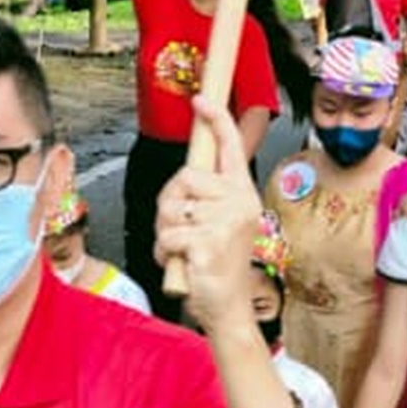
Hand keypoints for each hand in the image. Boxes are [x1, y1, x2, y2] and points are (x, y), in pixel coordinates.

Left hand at [155, 100, 275, 339]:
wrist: (227, 307)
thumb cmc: (217, 263)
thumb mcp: (219, 222)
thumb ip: (206, 195)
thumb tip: (185, 179)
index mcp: (242, 192)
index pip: (230, 147)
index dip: (216, 120)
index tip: (201, 100)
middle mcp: (239, 202)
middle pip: (184, 177)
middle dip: (169, 204)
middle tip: (181, 229)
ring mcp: (226, 222)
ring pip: (172, 207)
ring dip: (166, 232)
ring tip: (184, 249)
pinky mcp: (209, 242)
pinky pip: (168, 234)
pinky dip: (165, 251)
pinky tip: (183, 262)